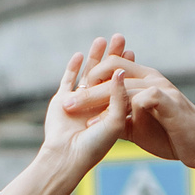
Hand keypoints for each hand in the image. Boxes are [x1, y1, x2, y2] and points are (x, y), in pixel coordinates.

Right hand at [0, 35, 136, 194]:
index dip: (127, 68)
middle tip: (120, 37)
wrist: (66, 157)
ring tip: (101, 39)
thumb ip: (118, 96)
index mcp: (110, 111)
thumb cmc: (95, 145)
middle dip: (113, 56)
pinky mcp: (61, 100)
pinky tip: (79, 55)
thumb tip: (120, 70)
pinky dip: (73, 67)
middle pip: (105, 74)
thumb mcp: (114, 120)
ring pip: (88, 74)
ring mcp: (78, 102)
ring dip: (95, 57)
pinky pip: (67, 80)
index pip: (121, 85)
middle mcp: (95, 105)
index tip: (133, 52)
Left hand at [67, 57, 194, 185]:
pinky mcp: (167, 101)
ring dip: (95, 97)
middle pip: (113, 71)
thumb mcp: (140, 126)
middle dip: (86, 86)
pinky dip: (117, 108)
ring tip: (75, 110)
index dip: (91, 77)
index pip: (113, 66)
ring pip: (121, 84)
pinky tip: (101, 121)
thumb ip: (120, 116)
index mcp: (145, 81)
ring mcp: (161, 87)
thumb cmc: (173, 136)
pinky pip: (137, 99)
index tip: (71, 95)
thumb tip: (97, 118)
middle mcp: (152, 79)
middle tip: (65, 103)